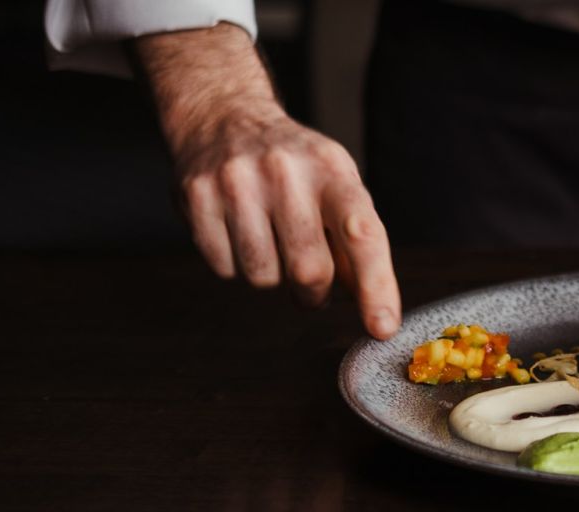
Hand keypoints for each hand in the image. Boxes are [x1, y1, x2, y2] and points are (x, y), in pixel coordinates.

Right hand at [172, 108, 401, 339]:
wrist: (225, 117)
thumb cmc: (296, 167)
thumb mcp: (337, 185)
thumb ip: (355, 240)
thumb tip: (368, 303)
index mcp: (332, 169)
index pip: (362, 233)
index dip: (375, 286)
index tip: (382, 327)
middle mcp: (285, 170)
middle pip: (308, 270)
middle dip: (315, 294)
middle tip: (312, 287)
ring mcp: (236, 181)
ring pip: (263, 277)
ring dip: (273, 278)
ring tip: (272, 243)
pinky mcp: (197, 195)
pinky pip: (224, 268)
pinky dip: (236, 265)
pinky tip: (238, 231)